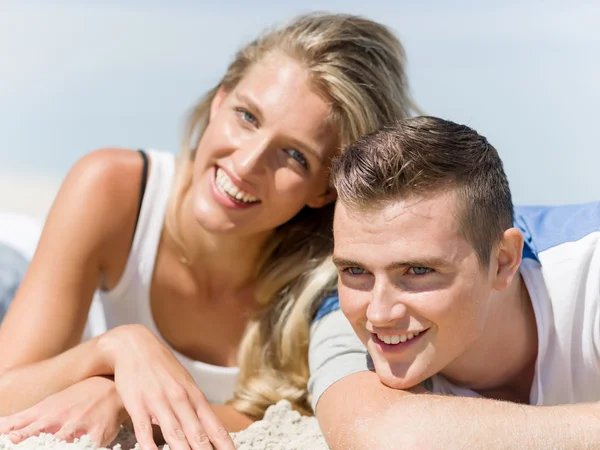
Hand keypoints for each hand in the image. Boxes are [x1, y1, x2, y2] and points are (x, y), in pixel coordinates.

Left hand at [0, 376, 125, 445]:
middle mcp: (60, 420)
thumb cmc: (75, 399)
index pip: (20, 429)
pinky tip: (76, 447)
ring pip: (62, 442)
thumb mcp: (47, 405)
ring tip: (53, 445)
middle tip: (17, 440)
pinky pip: (87, 447)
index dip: (13, 436)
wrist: (110, 388)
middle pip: (38, 437)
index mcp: (44, 414)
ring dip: (55, 445)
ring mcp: (79, 427)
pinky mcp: (97, 436)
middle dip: (27, 440)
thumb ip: (22, 419)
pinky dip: (80, 448)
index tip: (9, 440)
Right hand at [103, 325, 234, 449]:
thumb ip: (195, 409)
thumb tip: (211, 432)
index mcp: (194, 396)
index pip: (214, 425)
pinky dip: (150, 447)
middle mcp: (180, 399)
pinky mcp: (137, 404)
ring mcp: (159, 402)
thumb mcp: (184, 384)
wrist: (135, 345)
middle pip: (197, 433)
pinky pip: (144, 430)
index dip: (225, 444)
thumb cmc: (163, 368)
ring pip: (175, 433)